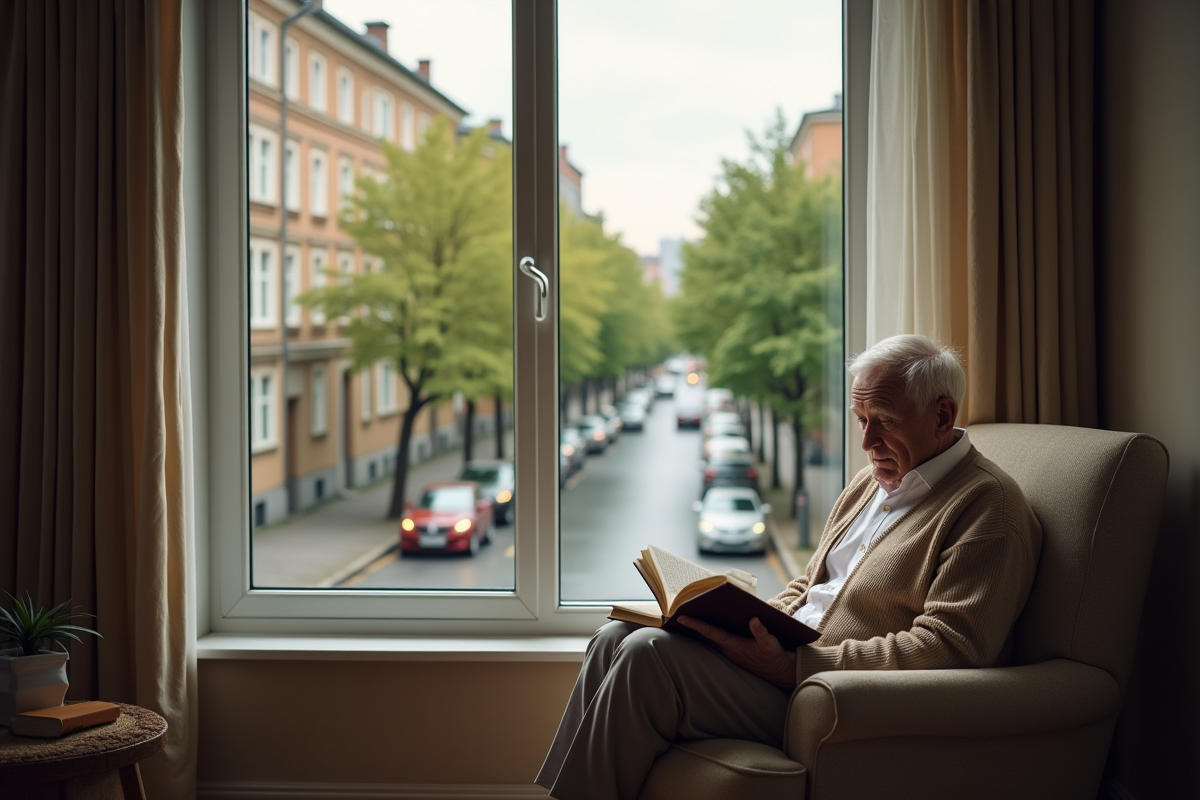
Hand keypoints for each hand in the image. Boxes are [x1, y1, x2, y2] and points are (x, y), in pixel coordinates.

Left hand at [677, 616, 796, 688]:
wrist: (780, 671)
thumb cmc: (774, 656)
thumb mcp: (769, 642)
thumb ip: (761, 631)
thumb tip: (754, 619)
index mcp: (734, 645)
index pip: (710, 632)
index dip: (695, 624)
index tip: (681, 618)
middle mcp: (729, 649)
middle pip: (706, 635)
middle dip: (693, 627)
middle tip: (678, 615)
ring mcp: (731, 652)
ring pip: (711, 640)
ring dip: (700, 631)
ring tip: (688, 618)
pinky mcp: (735, 653)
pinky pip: (718, 642)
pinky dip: (710, 634)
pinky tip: (707, 627)